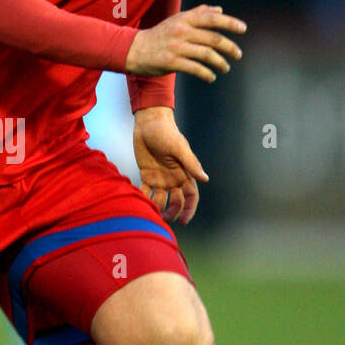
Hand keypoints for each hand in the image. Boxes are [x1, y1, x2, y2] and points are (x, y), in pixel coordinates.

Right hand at [125, 4, 245, 82]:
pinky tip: (211, 77)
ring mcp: (176, 47)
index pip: (212, 19)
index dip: (230, 23)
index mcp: (184, 19)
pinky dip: (206, 74)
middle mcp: (181, 31)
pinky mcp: (171, 62)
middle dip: (230, 47)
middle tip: (238, 54)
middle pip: (213, 39)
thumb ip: (198, 13)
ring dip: (220, 63)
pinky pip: (195, 68)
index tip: (243, 29)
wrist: (134, 50)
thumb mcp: (177, 20)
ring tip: (226, 68)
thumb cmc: (159, 35)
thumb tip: (220, 9)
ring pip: (207, 54)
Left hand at [133, 107, 206, 224]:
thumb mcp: (179, 148)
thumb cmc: (166, 133)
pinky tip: (139, 203)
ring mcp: (160, 178)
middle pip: (176, 202)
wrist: (148, 123)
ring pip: (161, 199)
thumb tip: (205, 179)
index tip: (183, 221)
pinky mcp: (147, 175)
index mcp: (185, 174)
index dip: (189, 210)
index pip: (191, 197)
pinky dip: (143, 198)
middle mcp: (174, 179)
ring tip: (150, 213)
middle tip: (163, 220)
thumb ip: (191, 164)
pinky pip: (146, 191)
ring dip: (157, 208)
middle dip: (172, 212)